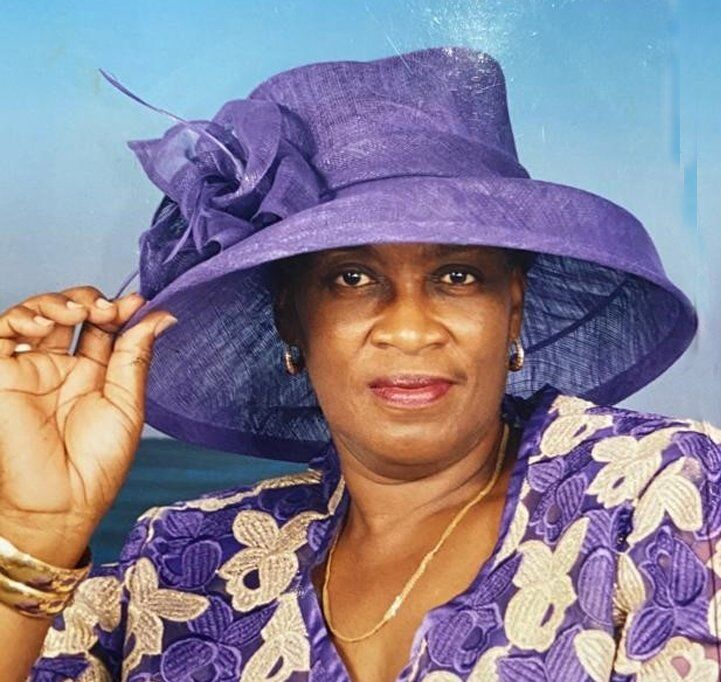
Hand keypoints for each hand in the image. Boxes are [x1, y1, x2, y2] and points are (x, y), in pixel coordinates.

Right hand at [0, 286, 175, 563]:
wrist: (61, 503)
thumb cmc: (97, 465)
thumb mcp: (127, 405)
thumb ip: (135, 356)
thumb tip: (161, 316)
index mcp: (95, 375)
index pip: (105, 328)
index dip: (120, 310)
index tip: (138, 303)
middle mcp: (62, 368)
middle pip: (73, 314)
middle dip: (93, 302)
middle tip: (110, 310)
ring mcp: (32, 369)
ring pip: (39, 314)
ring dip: (61, 302)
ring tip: (82, 313)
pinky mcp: (1, 374)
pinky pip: (2, 333)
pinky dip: (21, 317)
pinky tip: (45, 323)